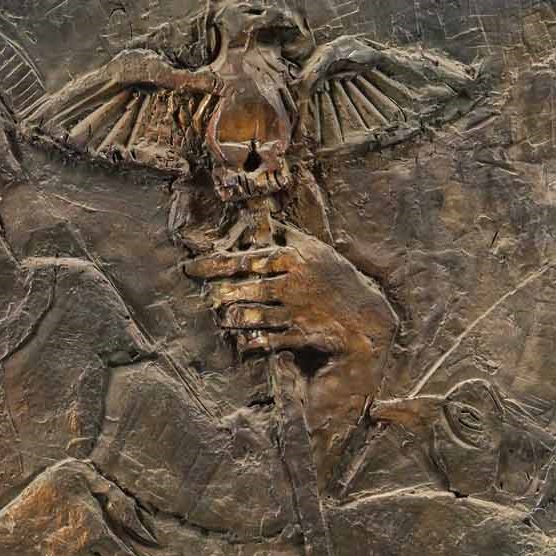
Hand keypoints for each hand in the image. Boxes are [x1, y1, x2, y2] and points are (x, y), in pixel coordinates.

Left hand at [179, 223, 402, 449]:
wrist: (365, 318)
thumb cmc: (335, 278)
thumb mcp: (315, 250)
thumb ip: (286, 235)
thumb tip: (258, 216)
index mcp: (294, 259)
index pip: (246, 258)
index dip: (213, 264)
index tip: (190, 267)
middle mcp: (293, 284)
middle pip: (245, 288)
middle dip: (220, 293)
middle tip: (207, 294)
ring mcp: (295, 311)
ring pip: (249, 315)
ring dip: (229, 316)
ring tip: (222, 314)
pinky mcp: (298, 335)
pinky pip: (263, 339)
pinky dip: (247, 340)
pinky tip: (239, 338)